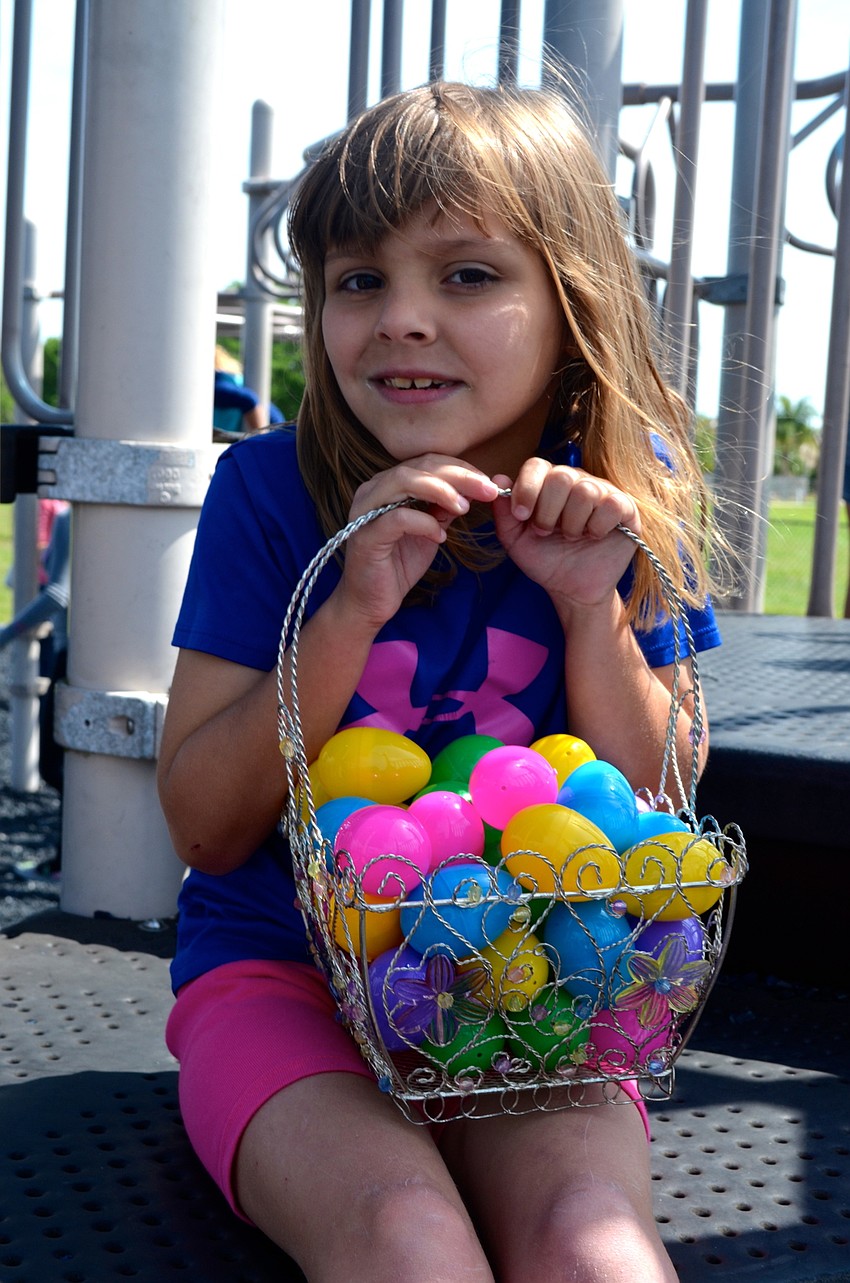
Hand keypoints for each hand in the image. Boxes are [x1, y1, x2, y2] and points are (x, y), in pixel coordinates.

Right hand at [336, 454, 500, 629]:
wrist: (371, 602)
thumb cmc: (398, 565)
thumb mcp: (430, 530)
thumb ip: (445, 508)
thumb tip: (474, 490)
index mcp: (388, 484)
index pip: (427, 462)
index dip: (461, 468)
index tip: (489, 483)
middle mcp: (373, 489)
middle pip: (419, 466)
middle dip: (458, 476)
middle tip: (488, 489)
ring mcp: (365, 510)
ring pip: (405, 481)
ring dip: (441, 491)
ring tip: (465, 508)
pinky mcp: (365, 535)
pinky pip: (398, 518)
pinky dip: (424, 523)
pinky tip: (440, 537)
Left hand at [492, 458, 639, 611]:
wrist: (573, 589)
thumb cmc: (546, 560)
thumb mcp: (515, 540)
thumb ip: (504, 512)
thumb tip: (499, 479)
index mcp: (547, 483)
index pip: (536, 465)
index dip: (527, 489)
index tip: (522, 516)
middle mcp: (575, 481)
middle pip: (561, 477)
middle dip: (548, 512)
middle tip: (546, 532)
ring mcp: (602, 492)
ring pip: (585, 491)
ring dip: (572, 523)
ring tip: (571, 538)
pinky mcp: (625, 508)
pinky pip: (612, 504)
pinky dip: (598, 526)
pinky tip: (594, 537)